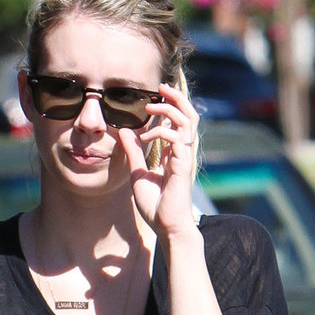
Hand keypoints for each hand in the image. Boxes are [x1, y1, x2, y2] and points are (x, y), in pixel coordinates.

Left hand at [117, 82, 199, 240]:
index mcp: (174, 152)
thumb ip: (133, 152)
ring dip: (169, 109)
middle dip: (176, 97)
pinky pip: (177, 138)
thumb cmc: (156, 206)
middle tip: (161, 87)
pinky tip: (146, 140)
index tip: (154, 98)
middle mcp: (182, 152)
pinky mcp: (183, 165)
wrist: (167, 227)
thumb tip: (125, 131)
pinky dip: (161, 132)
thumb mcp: (138, 174)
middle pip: (189, 115)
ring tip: (151, 107)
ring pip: (187, 121)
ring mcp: (184, 157)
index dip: (169, 106)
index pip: (178, 121)